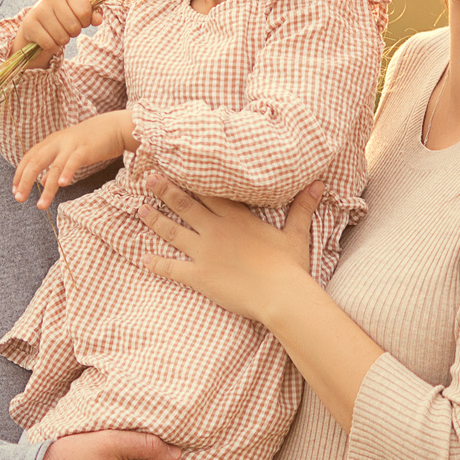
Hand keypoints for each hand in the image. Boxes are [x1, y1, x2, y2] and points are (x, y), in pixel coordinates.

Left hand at [11, 111, 136, 208]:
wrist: (114, 127)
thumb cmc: (91, 141)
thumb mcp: (67, 151)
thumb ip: (53, 164)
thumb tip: (40, 181)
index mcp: (51, 142)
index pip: (28, 158)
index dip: (19, 174)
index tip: (15, 191)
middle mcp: (57, 142)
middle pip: (35, 162)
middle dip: (25, 181)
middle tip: (19, 199)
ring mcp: (71, 145)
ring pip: (54, 167)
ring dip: (47, 188)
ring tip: (41, 205)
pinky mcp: (85, 149)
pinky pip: (73, 162)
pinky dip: (66, 173)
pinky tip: (62, 185)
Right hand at [13, 0, 100, 70]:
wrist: (37, 23)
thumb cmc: (63, 16)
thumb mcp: (79, 12)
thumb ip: (93, 14)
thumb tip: (98, 20)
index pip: (85, 11)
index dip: (86, 21)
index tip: (80, 20)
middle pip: (74, 27)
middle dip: (73, 32)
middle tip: (66, 28)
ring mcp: (38, 10)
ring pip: (62, 37)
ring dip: (62, 40)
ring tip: (57, 33)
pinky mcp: (29, 24)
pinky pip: (49, 44)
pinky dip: (51, 46)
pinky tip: (48, 38)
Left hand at [140, 179, 320, 327]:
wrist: (281, 295)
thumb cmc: (290, 266)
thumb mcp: (296, 233)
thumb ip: (302, 207)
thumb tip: (319, 184)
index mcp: (237, 217)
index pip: (209, 192)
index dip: (191, 178)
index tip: (176, 165)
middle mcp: (216, 230)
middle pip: (184, 205)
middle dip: (164, 190)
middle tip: (148, 178)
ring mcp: (204, 253)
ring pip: (173, 231)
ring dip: (155, 220)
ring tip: (140, 209)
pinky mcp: (199, 276)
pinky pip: (172, 269)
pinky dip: (157, 264)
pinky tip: (144, 259)